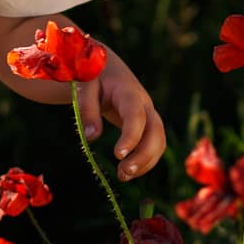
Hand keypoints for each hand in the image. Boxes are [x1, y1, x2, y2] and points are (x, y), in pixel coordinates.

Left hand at [76, 60, 166, 180]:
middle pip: (156, 131)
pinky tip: (128, 172)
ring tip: (123, 176)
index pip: (135, 115)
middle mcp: (144, 103)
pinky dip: (145, 160)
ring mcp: (148, 114)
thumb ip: (87, 109)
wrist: (106, 67)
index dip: (130, 136)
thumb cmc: (93, 75)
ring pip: (159, 140)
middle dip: (144, 155)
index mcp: (128, 91)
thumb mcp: (84, 86)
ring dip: (146, 162)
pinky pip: (154, 144)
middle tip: (123, 173)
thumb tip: (92, 137)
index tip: (117, 155)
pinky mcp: (147, 124)